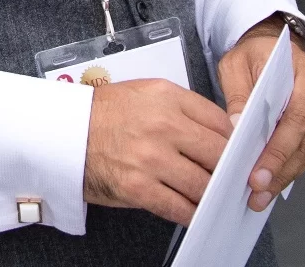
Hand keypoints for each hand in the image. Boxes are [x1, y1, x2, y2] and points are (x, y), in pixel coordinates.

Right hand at [83, 77, 233, 224]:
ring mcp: (151, 158)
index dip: (234, 142)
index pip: (220, 122)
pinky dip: (191, 213)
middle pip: (217, 154)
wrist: (65, 133)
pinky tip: (196, 212)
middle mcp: (162, 125)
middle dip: (228, 170)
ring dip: (212, 194)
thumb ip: (184, 108)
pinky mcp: (138, 187)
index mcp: (168, 97)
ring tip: (215, 196)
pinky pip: (177, 207)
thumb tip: (220, 132)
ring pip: (201, 184)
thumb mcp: (148, 92)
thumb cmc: (105, 113)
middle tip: (234, 179)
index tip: (239, 154)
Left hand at [218, 17, 304, 212]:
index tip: (257, 174)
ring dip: (287, 175)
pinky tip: (275, 182)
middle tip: (258, 192)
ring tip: (263, 196)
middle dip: (280, 169)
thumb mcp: (235, 64)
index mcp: (301, 70)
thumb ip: (237, 93)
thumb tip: (236, 127)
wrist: (271, 45)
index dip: (277, 149)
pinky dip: (294, 168)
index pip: (294, 116)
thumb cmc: (252, 55)